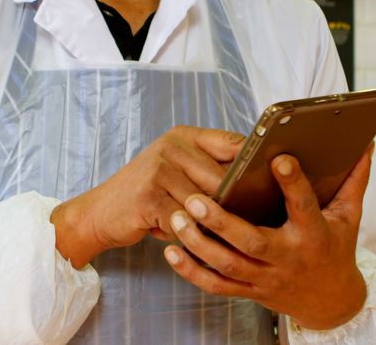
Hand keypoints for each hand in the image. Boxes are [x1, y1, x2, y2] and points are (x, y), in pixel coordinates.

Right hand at [50, 126, 244, 267]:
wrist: (100, 212)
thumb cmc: (149, 195)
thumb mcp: (177, 171)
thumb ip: (210, 169)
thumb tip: (261, 181)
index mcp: (184, 136)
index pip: (233, 143)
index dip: (255, 162)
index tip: (274, 180)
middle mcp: (172, 146)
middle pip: (224, 176)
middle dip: (238, 201)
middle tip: (253, 220)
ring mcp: (159, 169)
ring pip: (207, 202)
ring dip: (215, 222)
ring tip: (223, 234)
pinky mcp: (150, 196)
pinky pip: (187, 220)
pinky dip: (193, 234)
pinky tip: (192, 241)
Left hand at [163, 143, 374, 330]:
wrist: (332, 302)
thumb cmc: (336, 248)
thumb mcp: (349, 215)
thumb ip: (354, 178)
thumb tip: (365, 142)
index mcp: (314, 234)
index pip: (304, 206)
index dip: (293, 183)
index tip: (279, 158)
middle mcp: (287, 257)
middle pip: (252, 242)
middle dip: (222, 221)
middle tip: (196, 198)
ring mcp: (266, 278)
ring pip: (228, 265)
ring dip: (199, 244)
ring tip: (177, 218)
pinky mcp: (250, 291)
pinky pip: (217, 285)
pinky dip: (192, 271)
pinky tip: (172, 251)